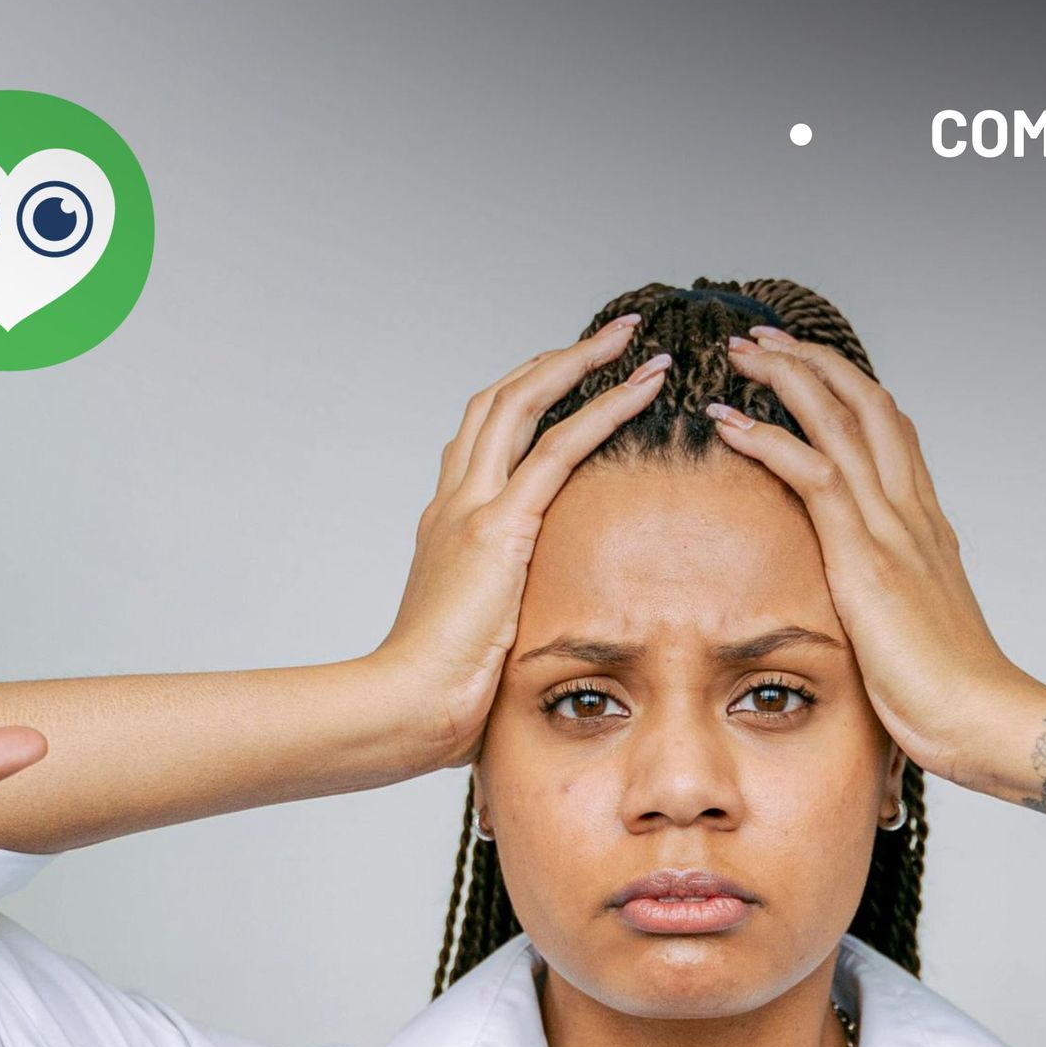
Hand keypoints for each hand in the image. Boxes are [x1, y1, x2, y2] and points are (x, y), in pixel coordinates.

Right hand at [370, 317, 673, 769]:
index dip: (525, 398)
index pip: (484, 438)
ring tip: (632, 340)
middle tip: (609, 337)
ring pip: (525, 403)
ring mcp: (472, 509)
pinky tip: (642, 387)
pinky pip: (560, 447)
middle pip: (499, 401)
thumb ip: (500, 621)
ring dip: (582, 362)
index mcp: (446, 526)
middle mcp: (453, 502)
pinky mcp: (499, 529)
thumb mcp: (475, 642)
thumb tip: (527, 643)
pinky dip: (605, 408)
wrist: (403, 709)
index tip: (567, 378)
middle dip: (554, 361)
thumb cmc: (435, 697)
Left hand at [713, 325, 1042, 791]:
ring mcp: (893, 529)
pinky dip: (768, 439)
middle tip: (763, 340)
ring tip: (741, 354)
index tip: (807, 371)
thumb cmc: (953, 697)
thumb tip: (875, 617)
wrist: (982, 719)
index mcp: (926, 528)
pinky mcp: (866, 557)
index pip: (892, 433)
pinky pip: (814, 475)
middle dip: (814, 362)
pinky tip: (729, 422)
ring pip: (840, 420)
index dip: (849, 392)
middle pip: (868, 404)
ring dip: (786, 378)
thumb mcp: (919, 636)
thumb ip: (897, 608)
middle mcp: (913, 513)